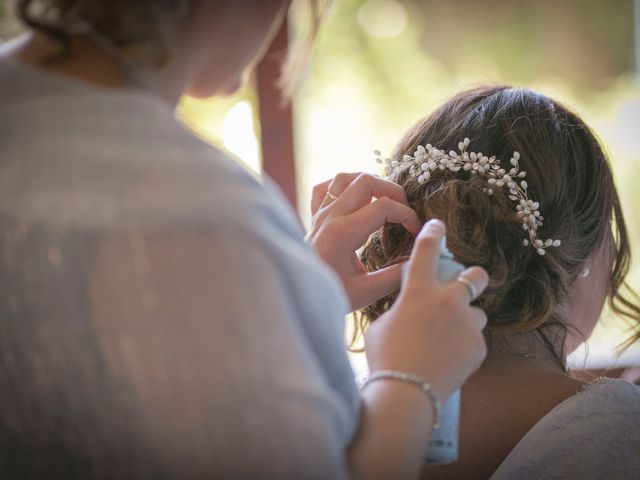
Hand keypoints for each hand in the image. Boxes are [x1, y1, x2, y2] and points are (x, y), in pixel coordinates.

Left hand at [306, 172, 420, 311]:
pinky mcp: (314, 216)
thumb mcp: (365, 292)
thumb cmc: (330, 295)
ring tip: (384, 200)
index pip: (383, 207)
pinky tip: (354, 199)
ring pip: (345, 178)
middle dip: (392, 191)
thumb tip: (419, 260)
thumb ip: (395, 276)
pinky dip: (342, 186)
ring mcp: (320, 214)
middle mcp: (330, 216)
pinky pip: (324, 188)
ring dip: (369, 183)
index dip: (407, 214)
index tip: (416, 231)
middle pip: (366, 181)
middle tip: (404, 211)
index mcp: (343, 233)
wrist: (300, 294)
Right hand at [364, 220, 488, 402]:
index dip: (433, 233)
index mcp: (418, 290)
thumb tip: (409, 310)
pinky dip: (463, 348)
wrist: (406, 392)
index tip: (438, 225)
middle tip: (465, 286)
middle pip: (475, 276)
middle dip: (473, 278)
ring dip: (465, 321)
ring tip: (448, 341)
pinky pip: (474, 342)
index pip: (426, 251)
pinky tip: (448, 361)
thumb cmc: (385, 357)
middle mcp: (447, 301)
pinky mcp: (479, 347)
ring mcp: (467, 324)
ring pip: (477, 314)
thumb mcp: (382, 324)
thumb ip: (400, 309)